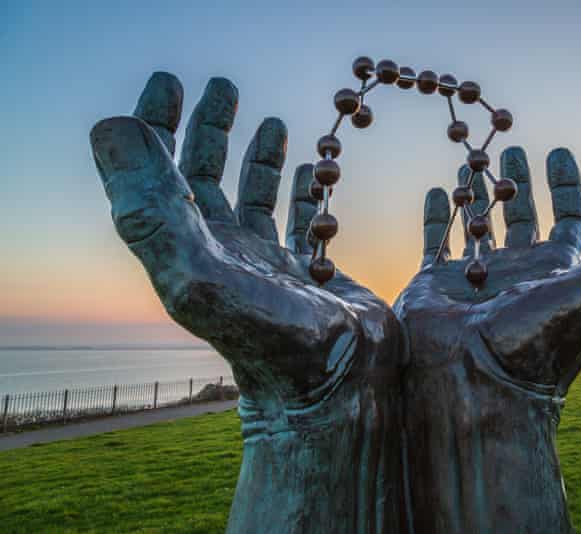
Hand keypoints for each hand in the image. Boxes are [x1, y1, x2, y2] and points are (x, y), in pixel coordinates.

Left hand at [90, 73, 404, 532]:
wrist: (333, 388)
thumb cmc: (266, 335)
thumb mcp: (195, 268)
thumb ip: (149, 204)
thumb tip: (112, 126)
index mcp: (191, 245)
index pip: (163, 171)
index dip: (159, 124)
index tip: (172, 82)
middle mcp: (225, 252)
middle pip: (207, 178)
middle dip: (211, 130)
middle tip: (223, 87)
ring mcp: (270, 263)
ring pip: (258, 197)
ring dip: (260, 157)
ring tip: (272, 120)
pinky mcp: (313, 274)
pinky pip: (305, 222)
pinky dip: (306, 192)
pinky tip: (312, 171)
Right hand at [397, 146, 580, 394]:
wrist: (479, 384)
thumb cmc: (547, 335)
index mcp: (563, 273)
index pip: (571, 220)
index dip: (568, 186)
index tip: (559, 152)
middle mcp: (521, 274)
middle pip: (524, 219)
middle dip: (522, 183)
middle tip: (515, 147)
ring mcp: (477, 279)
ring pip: (481, 224)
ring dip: (481, 192)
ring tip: (478, 159)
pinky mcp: (436, 285)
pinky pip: (437, 240)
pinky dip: (439, 215)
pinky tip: (439, 190)